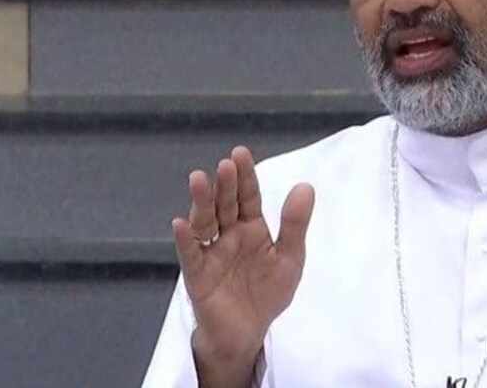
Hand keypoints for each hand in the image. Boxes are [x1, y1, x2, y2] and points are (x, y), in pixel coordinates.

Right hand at [172, 146, 314, 386]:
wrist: (248, 333)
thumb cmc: (266, 294)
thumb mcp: (289, 259)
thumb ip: (294, 225)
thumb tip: (305, 186)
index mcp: (251, 227)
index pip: (248, 196)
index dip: (245, 176)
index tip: (240, 153)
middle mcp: (228, 234)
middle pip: (225, 204)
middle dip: (224, 184)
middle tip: (225, 165)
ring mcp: (211, 252)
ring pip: (204, 222)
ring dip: (201, 201)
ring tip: (199, 179)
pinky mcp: (198, 274)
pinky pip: (190, 254)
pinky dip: (186, 240)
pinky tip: (180, 224)